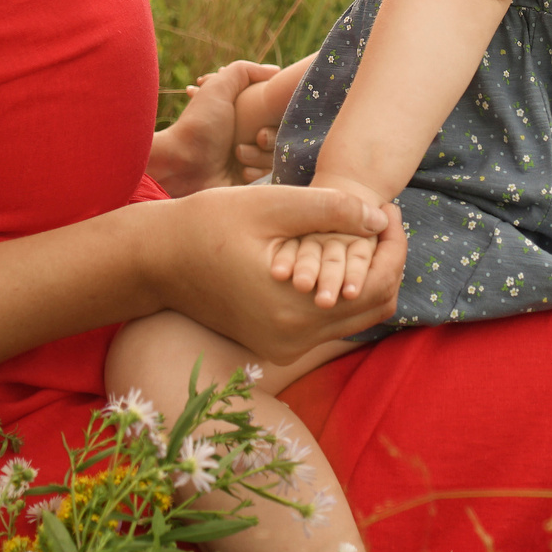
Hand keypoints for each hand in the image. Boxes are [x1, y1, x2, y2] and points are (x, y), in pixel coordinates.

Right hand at [141, 183, 405, 364]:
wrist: (158, 260)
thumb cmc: (207, 224)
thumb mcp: (270, 205)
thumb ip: (330, 210)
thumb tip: (379, 219)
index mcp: (295, 309)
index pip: (376, 286)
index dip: (394, 247)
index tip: (388, 210)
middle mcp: (294, 339)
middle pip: (375, 307)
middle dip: (388, 261)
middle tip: (381, 221)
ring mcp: (285, 346)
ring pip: (357, 319)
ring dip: (368, 277)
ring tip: (362, 234)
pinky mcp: (277, 344)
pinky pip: (331, 323)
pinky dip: (344, 291)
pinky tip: (335, 254)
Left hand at [145, 60, 278, 194]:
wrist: (182, 166)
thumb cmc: (200, 125)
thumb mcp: (218, 88)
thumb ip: (243, 71)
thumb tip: (276, 69)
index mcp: (245, 114)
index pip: (276, 112)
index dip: (274, 116)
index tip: (260, 120)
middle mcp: (248, 134)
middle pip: (280, 135)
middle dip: (268, 137)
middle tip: (256, 138)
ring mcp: (249, 159)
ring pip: (276, 157)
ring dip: (258, 156)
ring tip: (237, 156)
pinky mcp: (248, 182)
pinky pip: (267, 177)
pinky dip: (255, 174)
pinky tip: (239, 173)